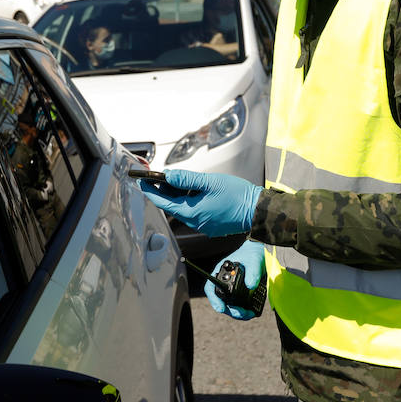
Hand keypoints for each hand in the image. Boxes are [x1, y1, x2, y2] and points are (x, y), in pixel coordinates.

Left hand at [138, 169, 260, 237]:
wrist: (258, 210)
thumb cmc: (237, 196)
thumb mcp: (210, 182)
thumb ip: (187, 180)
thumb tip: (168, 176)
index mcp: (192, 213)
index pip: (164, 203)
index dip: (151, 191)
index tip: (142, 182)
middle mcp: (196, 222)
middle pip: (173, 207)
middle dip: (163, 193)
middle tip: (155, 179)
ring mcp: (204, 225)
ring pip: (184, 210)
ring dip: (177, 197)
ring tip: (174, 182)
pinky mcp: (212, 225)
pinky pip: (194, 213)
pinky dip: (189, 202)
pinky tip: (192, 192)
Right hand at [205, 240, 265, 320]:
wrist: (260, 253)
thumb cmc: (252, 254)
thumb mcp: (253, 261)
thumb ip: (252, 272)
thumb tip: (250, 285)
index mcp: (222, 272)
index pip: (211, 288)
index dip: (214, 300)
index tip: (221, 308)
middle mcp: (224, 282)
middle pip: (221, 301)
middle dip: (230, 310)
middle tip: (241, 313)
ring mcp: (232, 289)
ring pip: (230, 306)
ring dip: (237, 313)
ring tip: (249, 314)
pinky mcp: (240, 294)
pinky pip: (238, 305)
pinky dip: (243, 311)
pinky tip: (251, 312)